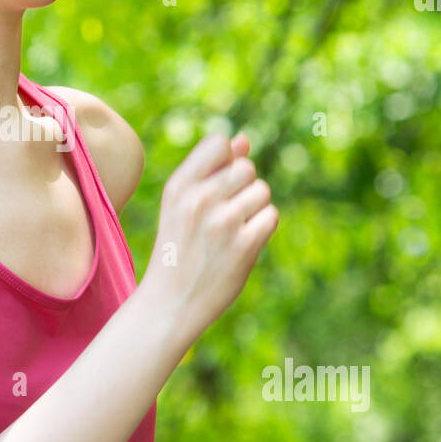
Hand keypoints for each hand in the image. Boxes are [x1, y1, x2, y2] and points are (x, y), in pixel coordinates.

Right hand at [140, 130, 277, 342]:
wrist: (170, 303)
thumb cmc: (178, 249)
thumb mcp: (182, 205)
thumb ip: (211, 170)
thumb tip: (244, 138)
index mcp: (178, 186)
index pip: (220, 143)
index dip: (228, 160)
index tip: (218, 185)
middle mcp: (199, 199)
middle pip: (246, 167)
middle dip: (243, 187)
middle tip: (224, 214)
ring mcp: (222, 222)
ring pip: (262, 191)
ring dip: (254, 208)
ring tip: (232, 230)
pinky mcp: (244, 245)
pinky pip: (271, 216)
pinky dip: (262, 228)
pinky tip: (242, 243)